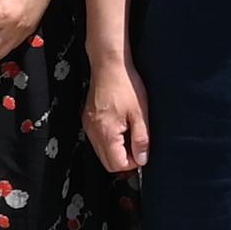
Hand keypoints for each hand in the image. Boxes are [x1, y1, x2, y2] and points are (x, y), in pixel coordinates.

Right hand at [85, 52, 149, 176]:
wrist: (108, 64)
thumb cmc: (125, 85)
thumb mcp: (140, 114)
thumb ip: (141, 140)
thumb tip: (142, 159)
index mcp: (106, 133)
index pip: (117, 165)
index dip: (132, 163)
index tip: (142, 151)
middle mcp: (93, 133)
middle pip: (107, 162)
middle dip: (124, 159)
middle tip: (137, 144)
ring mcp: (88, 126)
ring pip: (102, 151)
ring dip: (117, 149)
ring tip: (130, 131)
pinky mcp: (88, 118)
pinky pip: (98, 139)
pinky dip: (109, 139)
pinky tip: (120, 125)